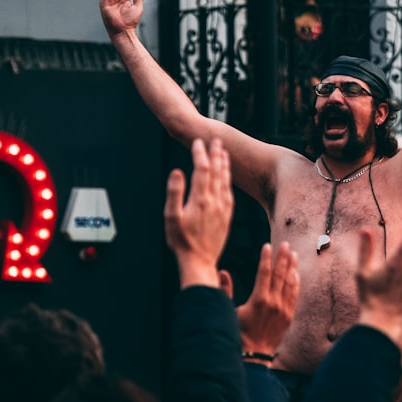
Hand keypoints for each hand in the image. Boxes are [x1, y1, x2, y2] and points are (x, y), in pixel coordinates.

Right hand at [164, 138, 233, 287]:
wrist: (199, 261)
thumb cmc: (182, 242)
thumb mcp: (171, 218)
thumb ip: (174, 193)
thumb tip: (177, 172)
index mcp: (200, 199)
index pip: (202, 169)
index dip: (201, 154)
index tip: (198, 142)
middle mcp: (214, 201)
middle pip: (217, 171)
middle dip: (216, 154)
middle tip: (216, 140)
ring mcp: (223, 208)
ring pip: (225, 180)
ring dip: (224, 165)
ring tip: (223, 153)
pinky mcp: (226, 216)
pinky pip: (229, 192)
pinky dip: (228, 180)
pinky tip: (227, 178)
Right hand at [236, 242, 299, 360]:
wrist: (254, 355)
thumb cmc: (238, 334)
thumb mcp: (229, 312)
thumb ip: (225, 291)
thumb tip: (222, 272)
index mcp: (258, 300)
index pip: (264, 272)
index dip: (266, 257)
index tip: (267, 245)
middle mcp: (273, 302)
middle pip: (280, 274)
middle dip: (282, 257)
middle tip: (285, 243)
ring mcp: (283, 309)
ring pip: (290, 283)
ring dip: (292, 267)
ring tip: (293, 254)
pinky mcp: (289, 316)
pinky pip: (294, 295)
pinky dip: (296, 282)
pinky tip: (296, 273)